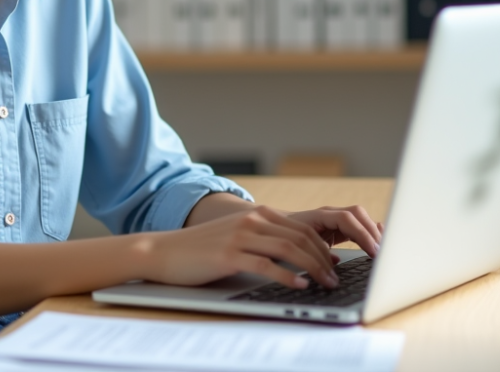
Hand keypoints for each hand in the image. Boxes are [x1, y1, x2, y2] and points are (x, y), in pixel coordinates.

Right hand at [141, 205, 340, 289]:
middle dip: (324, 258)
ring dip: (313, 268)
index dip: (322, 246)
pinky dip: (288, 275)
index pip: (301, 228)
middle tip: (336, 277)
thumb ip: (263, 239)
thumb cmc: (201, 249)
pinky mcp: (229, 255)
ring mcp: (240, 236)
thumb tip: (295, 257)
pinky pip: (267, 264)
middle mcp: (251, 220)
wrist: (164, 250)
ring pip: (289, 248)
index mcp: (256, 214)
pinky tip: (300, 285)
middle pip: (300, 236)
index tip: (335, 264)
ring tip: (326, 283)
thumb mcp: (236, 236)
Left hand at [285, 205, 382, 254]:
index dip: (362, 235)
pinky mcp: (336, 228)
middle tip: (381, 253)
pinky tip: (377, 241)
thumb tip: (333, 263)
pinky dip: (368, 233)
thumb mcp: (295, 246)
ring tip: (382, 250)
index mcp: (319, 216)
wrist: (271, 228)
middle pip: (357, 215)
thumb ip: (312, 253)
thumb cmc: (281, 237)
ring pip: (359, 219)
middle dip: (371, 233)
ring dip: (372, 233)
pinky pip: (356, 226)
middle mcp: (329, 214)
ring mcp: (333, 219)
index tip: (373, 252)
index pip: (347, 219)